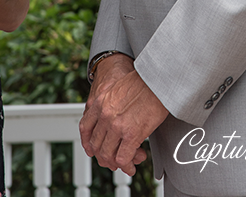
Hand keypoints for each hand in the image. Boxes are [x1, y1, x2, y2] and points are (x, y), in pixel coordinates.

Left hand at [80, 54, 168, 175]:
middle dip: (104, 156)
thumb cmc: (145, 80)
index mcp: (100, 102)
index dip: (89, 142)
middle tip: (113, 159)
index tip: (94, 148)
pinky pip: (122, 158)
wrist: (159, 79)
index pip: (85, 128)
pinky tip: (132, 166)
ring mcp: (116, 126)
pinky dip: (126, 165)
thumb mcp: (119, 88)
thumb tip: (115, 116)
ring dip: (115, 163)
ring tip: (124, 164)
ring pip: (108, 154)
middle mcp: (105, 115)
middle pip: (96, 144)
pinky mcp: (131, 134)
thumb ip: (111, 103)